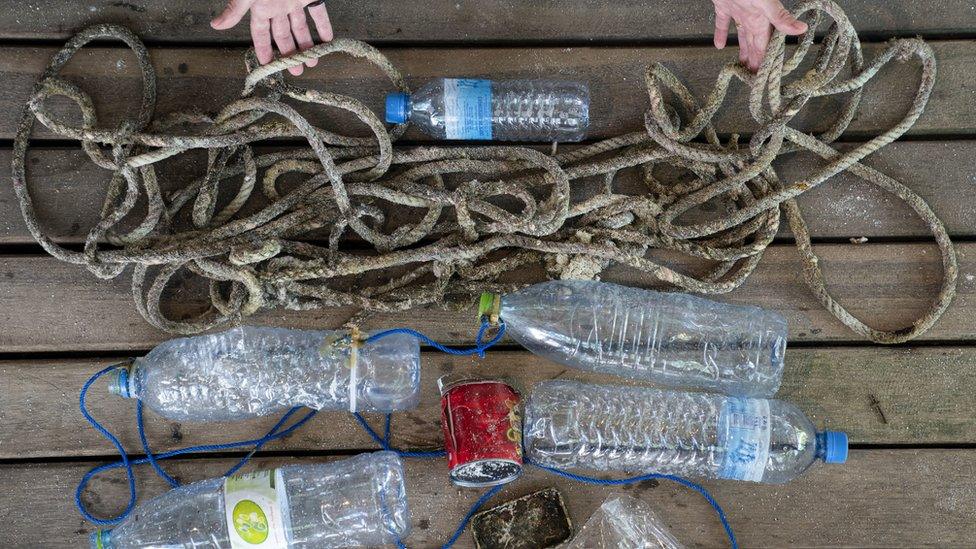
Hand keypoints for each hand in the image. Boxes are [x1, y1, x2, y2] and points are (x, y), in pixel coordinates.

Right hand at [211, 0, 333, 75]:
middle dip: (289, 53)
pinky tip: (328, 41)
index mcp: (260, 6)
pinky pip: (318, 12)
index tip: (268, 67)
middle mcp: (277, 6)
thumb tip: (215, 25)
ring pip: (301, 27)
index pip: (260, 34)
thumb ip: (235, 9)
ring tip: (313, 61)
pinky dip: (323, 26)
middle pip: (283, 35)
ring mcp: (294, 0)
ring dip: (307, 44)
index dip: (264, 50)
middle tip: (296, 70)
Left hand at [712, 0, 807, 71]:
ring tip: (741, 66)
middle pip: (754, 43)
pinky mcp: (724, 5)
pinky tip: (719, 46)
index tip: (765, 76)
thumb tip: (802, 29)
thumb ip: (780, 16)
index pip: (766, 44)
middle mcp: (752, 16)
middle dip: (755, 60)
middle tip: (753, 77)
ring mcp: (739, 10)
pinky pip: (722, 23)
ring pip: (742, 35)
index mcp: (763, 18)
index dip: (766, 60)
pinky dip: (720, 34)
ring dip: (742, 50)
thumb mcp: (765, 2)